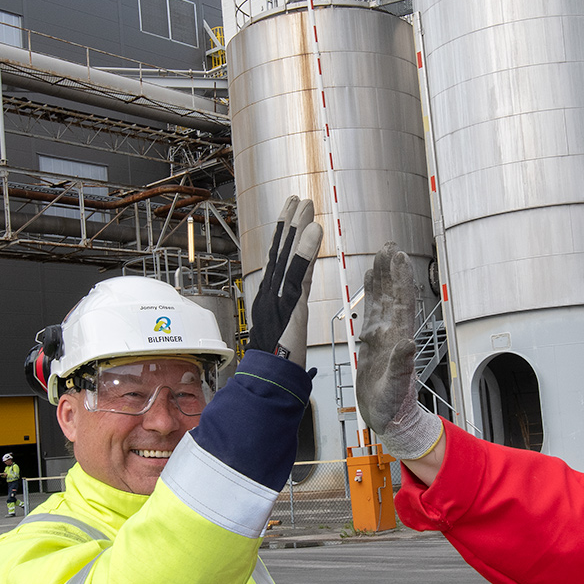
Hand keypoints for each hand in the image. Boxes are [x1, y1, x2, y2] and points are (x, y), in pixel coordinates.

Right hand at [246, 196, 321, 360]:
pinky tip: (315, 229)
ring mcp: (277, 299)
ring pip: (288, 258)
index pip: (277, 263)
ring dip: (297, 228)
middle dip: (288, 224)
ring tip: (305, 204)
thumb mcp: (282, 338)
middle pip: (280, 253)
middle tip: (296, 200)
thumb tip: (289, 314)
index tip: (289, 215)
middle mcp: (269, 295)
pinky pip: (299, 274)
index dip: (283, 238)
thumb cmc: (276, 367)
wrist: (268, 384)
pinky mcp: (289, 307)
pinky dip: (306, 250)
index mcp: (269, 301)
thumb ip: (286, 320)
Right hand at [358, 245, 442, 464]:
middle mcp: (393, 333)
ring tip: (380, 255)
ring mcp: (384, 336)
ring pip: (383, 299)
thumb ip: (402, 366)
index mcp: (398, 341)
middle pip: (393, 295)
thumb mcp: (396, 390)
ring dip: (383, 277)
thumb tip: (408, 343)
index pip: (401, 304)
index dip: (400, 281)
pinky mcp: (374, 342)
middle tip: (389, 246)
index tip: (398, 258)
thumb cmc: (393, 408)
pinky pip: (373, 311)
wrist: (389, 419)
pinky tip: (369, 280)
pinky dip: (372, 293)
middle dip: (392, 271)